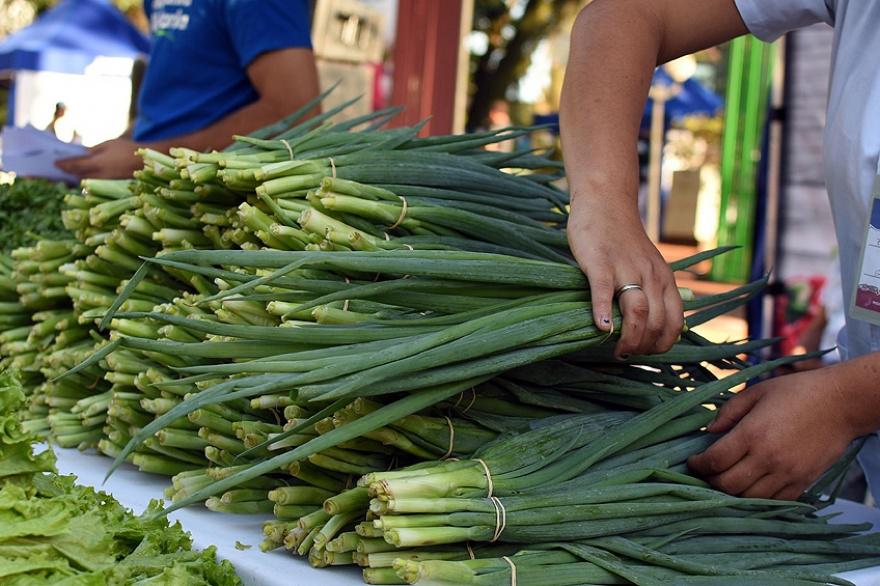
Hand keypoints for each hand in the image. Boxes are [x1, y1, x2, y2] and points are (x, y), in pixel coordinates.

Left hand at [55, 138, 141, 178]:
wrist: (145, 162)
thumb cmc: (127, 149)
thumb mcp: (109, 144)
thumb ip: (94, 149)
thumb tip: (83, 154)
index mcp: (98, 162)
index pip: (76, 164)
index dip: (64, 164)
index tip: (54, 163)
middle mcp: (100, 174)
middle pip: (78, 174)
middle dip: (67, 172)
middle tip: (57, 170)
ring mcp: (106, 181)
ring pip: (86, 180)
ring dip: (76, 177)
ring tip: (67, 174)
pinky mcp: (112, 184)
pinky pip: (95, 182)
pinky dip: (87, 179)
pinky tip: (83, 176)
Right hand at [567, 202, 682, 358]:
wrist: (605, 202)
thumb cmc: (622, 240)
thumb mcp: (648, 265)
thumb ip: (651, 291)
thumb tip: (647, 326)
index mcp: (664, 279)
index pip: (674, 322)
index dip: (663, 344)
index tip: (646, 353)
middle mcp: (650, 275)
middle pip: (656, 322)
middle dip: (644, 347)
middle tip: (627, 355)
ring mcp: (625, 268)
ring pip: (637, 312)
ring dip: (629, 338)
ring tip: (617, 351)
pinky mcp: (600, 263)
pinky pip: (603, 291)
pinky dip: (603, 312)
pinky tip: (601, 328)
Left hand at [688, 368, 857, 499]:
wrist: (840, 403)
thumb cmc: (795, 392)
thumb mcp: (756, 392)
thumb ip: (728, 412)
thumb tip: (708, 432)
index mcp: (752, 433)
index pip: (715, 461)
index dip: (697, 465)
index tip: (692, 462)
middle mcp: (768, 458)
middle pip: (727, 485)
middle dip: (710, 481)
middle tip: (706, 472)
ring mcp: (787, 473)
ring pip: (749, 498)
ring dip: (732, 492)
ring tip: (726, 479)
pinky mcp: (803, 482)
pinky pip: (774, 501)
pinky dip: (758, 498)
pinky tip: (751, 485)